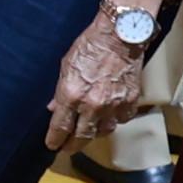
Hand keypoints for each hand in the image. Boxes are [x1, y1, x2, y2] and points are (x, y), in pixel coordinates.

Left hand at [46, 16, 147, 150]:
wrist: (120, 34)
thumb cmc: (90, 45)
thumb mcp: (66, 66)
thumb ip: (60, 91)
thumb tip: (53, 108)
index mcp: (71, 95)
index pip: (60, 127)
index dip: (55, 140)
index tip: (52, 145)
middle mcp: (92, 105)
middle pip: (81, 137)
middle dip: (72, 145)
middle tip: (67, 148)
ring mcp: (113, 105)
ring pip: (103, 132)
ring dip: (94, 133)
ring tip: (88, 130)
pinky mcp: (130, 102)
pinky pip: (121, 120)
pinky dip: (115, 119)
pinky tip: (110, 114)